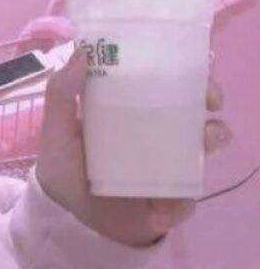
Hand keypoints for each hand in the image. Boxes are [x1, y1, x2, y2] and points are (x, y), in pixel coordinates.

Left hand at [35, 46, 231, 247]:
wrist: (65, 216)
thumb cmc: (62, 164)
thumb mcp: (56, 126)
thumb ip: (61, 91)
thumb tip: (81, 52)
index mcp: (128, 109)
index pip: (161, 82)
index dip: (181, 70)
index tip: (192, 64)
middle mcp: (153, 132)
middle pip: (192, 109)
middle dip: (207, 99)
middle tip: (209, 100)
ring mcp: (165, 164)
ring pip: (202, 148)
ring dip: (212, 139)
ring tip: (205, 140)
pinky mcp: (169, 198)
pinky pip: (185, 198)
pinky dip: (178, 203)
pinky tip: (158, 209)